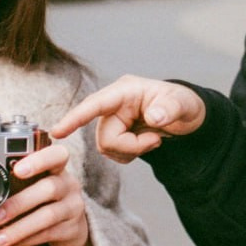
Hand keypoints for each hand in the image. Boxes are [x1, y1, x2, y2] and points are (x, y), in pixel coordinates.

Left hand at [0, 143, 95, 245]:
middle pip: (49, 188)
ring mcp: (73, 206)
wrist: (72, 226)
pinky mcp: (72, 229)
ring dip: (20, 228)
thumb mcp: (37, 183)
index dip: (39, 160)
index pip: (56, 155)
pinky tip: (9, 244)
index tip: (17, 170)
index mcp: (57, 166)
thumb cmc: (45, 199)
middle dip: (19, 203)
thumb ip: (17, 181)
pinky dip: (25, 240)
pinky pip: (47, 234)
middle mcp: (68, 184)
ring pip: (48, 216)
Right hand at [50, 75, 205, 163]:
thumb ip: (170, 109)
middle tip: (156, 141)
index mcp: (125, 91)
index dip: (75, 118)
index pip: (95, 105)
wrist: (188, 117)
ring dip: (132, 151)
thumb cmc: (185, 104)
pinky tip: (146, 143)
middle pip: (105, 137)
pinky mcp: (115, 133)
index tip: (57, 132)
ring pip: (107, 148)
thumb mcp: (184, 104)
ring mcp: (113, 119)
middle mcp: (114, 104)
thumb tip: (154, 117)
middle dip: (130, 147)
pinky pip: (114, 153)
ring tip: (153, 140)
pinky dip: (131, 154)